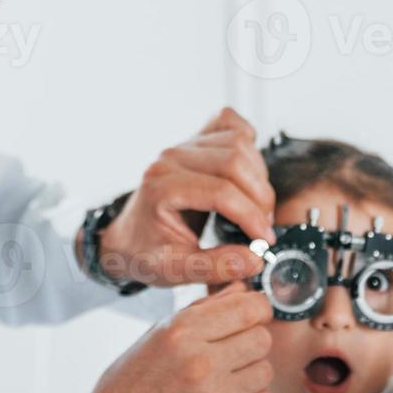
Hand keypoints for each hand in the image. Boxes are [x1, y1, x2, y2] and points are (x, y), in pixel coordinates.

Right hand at [14, 283, 275, 392]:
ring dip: (251, 375)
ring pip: (265, 371)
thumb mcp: (155, 338)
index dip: (257, 310)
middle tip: (234, 353)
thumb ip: (202, 311)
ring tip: (225, 381)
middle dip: (252, 343)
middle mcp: (198, 361)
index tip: (252, 317)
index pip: (250, 307)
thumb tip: (242, 288)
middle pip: (263, 338)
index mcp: (180, 331)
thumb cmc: (129, 389)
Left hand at [92, 107, 276, 287]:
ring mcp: (183, 145)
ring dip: (258, 175)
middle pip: (234, 161)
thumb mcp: (176, 271)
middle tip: (263, 227)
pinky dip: (247, 139)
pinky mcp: (194, 141)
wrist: (127, 237)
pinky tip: (249, 169)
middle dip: (260, 197)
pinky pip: (228, 122)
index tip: (265, 240)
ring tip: (257, 206)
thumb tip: (255, 260)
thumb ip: (215, 266)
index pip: (221, 192)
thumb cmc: (146, 252)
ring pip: (238, 142)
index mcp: (162, 187)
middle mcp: (172, 158)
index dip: (251, 217)